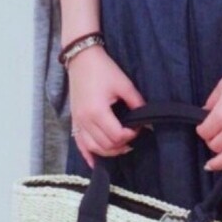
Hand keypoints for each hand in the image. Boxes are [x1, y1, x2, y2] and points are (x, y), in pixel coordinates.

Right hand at [67, 45, 146, 170]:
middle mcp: (85, 120)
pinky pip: (79, 144)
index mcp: (97, 112)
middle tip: (133, 135)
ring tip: (122, 145)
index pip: (117, 136)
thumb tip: (146, 119)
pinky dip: (88, 155)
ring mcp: (77, 122)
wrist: (81, 58)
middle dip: (122, 144)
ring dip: (109, 151)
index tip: (138, 127)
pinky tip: (95, 163)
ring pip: (93, 148)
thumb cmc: (103, 69)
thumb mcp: (124, 84)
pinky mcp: (74, 121)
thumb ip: (136, 103)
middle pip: (105, 145)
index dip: (131, 135)